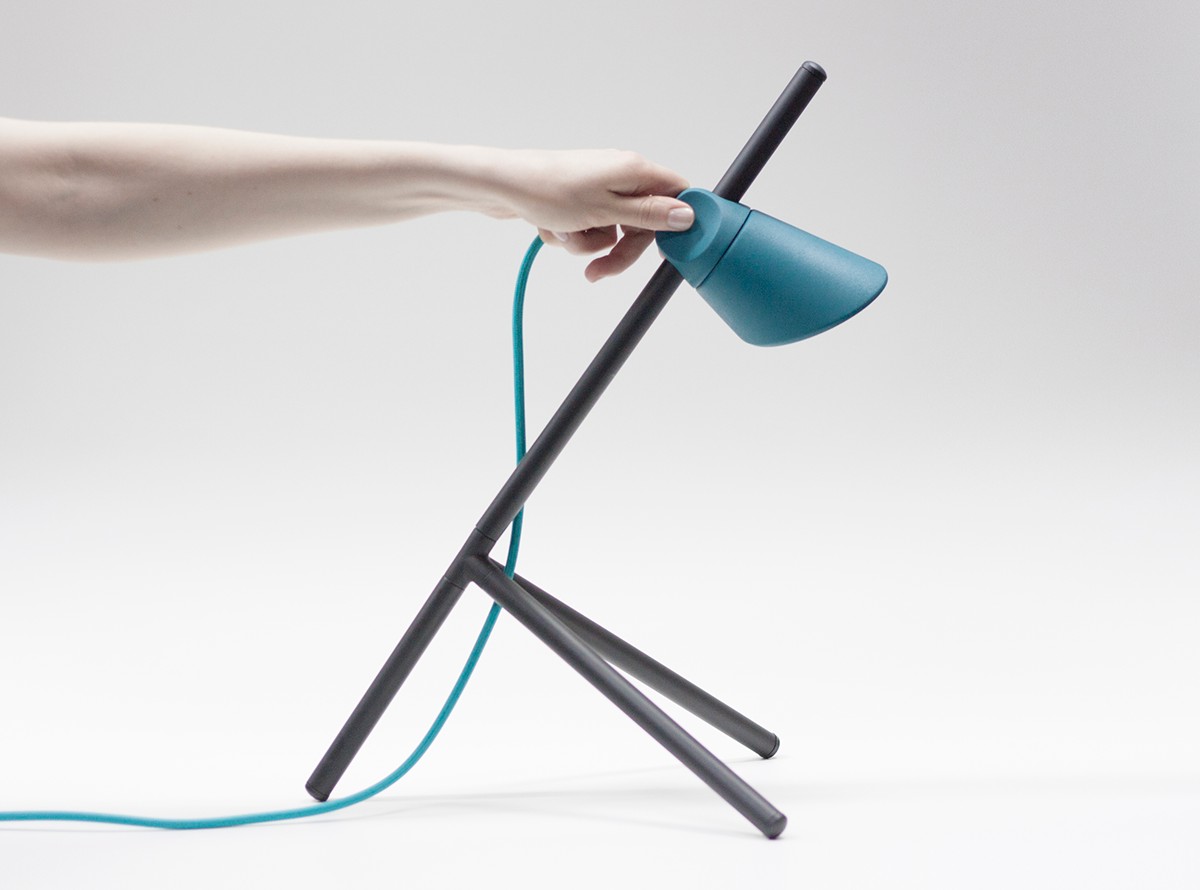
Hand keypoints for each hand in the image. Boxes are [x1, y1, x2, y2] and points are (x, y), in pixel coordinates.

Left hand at [495, 149, 693, 280]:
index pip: (676, 194)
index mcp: (634, 170)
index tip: (666, 250)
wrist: (500, 186)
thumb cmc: (548, 191)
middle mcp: (619, 175)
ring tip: (566, 234)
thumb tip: (687, 214)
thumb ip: (649, 214)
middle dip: (619, 250)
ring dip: (588, 244)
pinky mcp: (577, 200)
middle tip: (600, 270)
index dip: (674, 224)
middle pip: (641, 223)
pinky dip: (572, 235)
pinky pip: (587, 229)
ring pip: (611, 231)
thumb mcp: (606, 210)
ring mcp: (597, 188)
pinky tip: (553, 226)